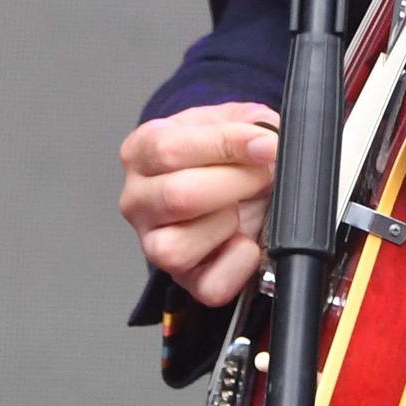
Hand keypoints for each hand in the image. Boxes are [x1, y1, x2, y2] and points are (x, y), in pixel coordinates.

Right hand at [119, 101, 278, 306]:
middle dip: (237, 182)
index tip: (266, 144)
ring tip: (242, 206)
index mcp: (142, 152)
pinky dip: (239, 265)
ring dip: (228, 223)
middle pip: (178, 197)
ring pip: (178, 248)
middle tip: (264, 173)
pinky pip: (209, 286)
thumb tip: (268, 142)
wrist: (234, 181)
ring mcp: (153, 245)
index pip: (170, 150)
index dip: (227, 145)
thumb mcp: (235, 118)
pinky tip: (245, 239)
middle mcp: (137, 200)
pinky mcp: (182, 280)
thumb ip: (252, 123)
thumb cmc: (226, 151)